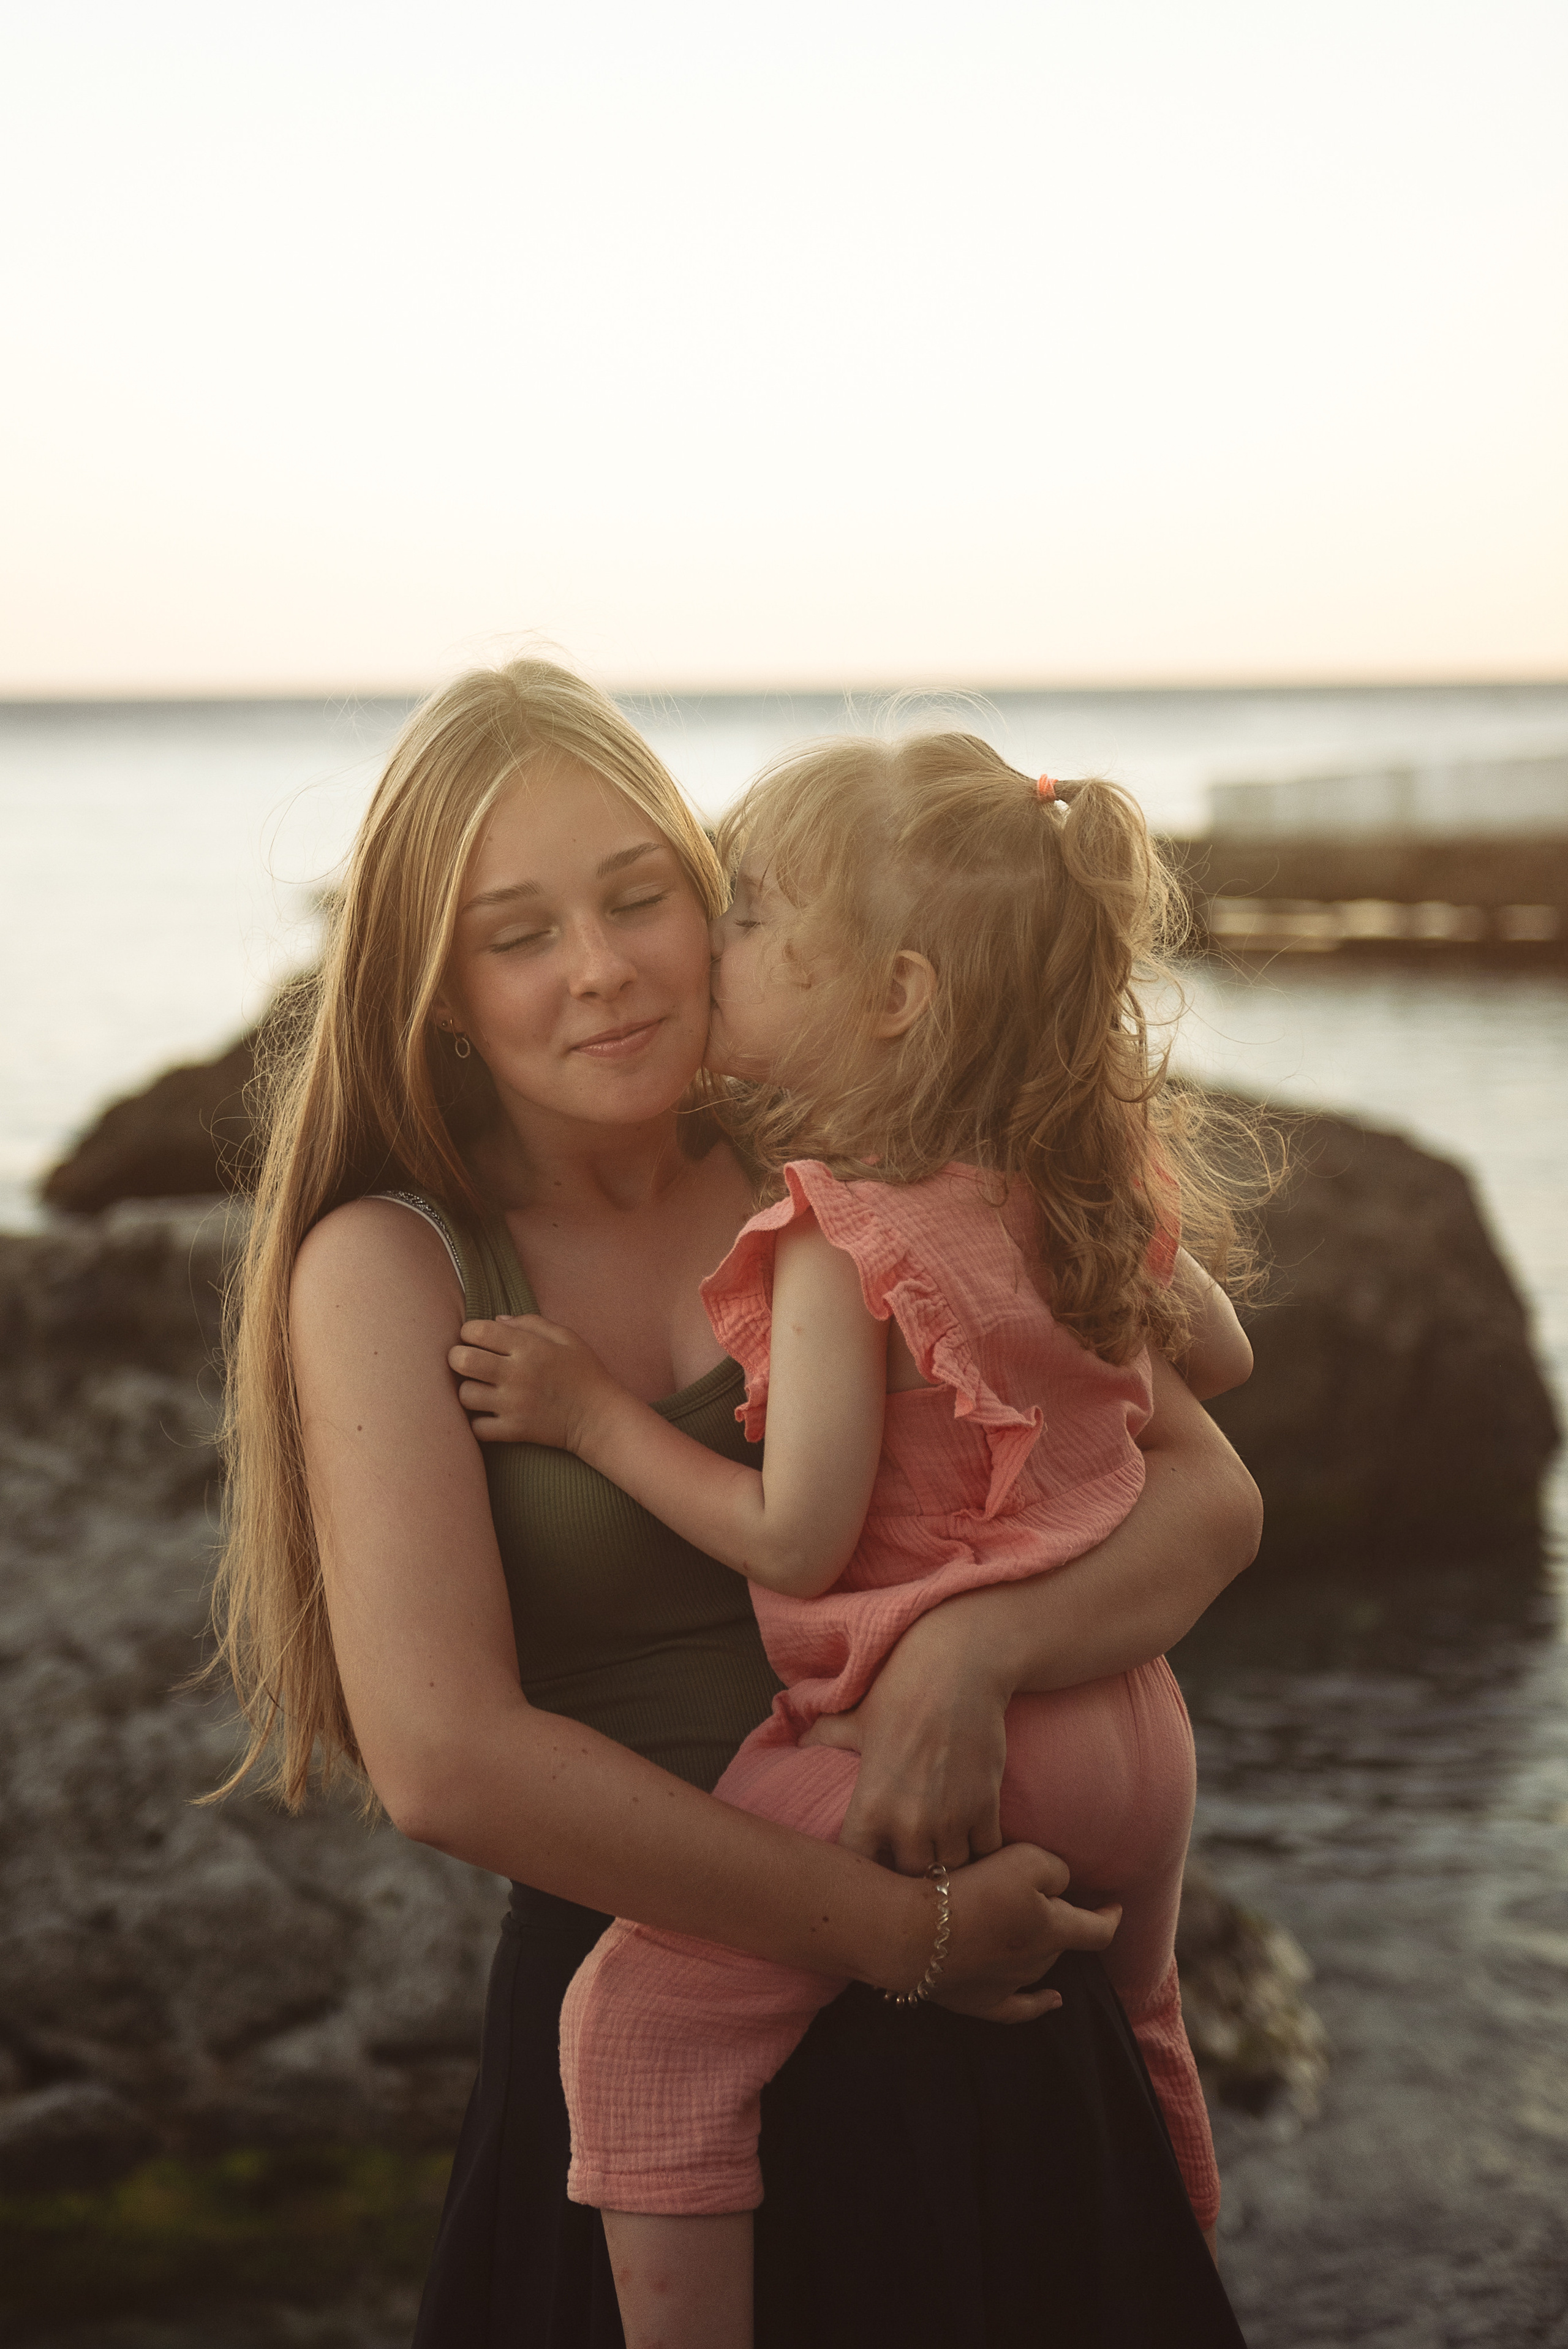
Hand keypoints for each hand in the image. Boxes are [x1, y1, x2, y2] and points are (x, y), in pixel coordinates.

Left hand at [448, 1314, 615, 1448]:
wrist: (600, 1418)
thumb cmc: (585, 1373)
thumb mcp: (567, 1337)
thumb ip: (531, 1322)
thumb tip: (496, 1320)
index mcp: (529, 1347)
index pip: (477, 1331)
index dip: (469, 1332)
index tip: (475, 1338)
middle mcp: (517, 1374)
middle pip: (462, 1360)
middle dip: (457, 1357)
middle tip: (467, 1361)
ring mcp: (513, 1405)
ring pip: (465, 1395)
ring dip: (468, 1390)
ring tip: (479, 1389)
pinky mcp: (514, 1431)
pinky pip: (476, 1427)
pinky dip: (477, 1421)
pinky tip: (487, 1414)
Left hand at [804, 1600, 1010, 1871]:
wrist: (959, 1668)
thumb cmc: (901, 1689)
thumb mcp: (855, 1716)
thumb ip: (825, 1736)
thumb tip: (797, 1739)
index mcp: (870, 1806)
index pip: (859, 1868)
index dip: (865, 1873)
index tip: (873, 1866)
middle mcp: (908, 1823)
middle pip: (909, 1882)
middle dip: (910, 1877)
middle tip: (913, 1868)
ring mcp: (950, 1819)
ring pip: (950, 1873)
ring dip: (949, 1869)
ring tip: (947, 1860)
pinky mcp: (985, 1809)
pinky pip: (986, 1855)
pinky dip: (982, 1854)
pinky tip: (976, 1843)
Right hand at [920, 1842, 1120, 2023]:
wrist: (913, 1933)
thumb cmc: (972, 1890)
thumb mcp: (1025, 1860)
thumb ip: (1057, 1871)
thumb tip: (1064, 1886)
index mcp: (1052, 1931)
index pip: (1098, 1930)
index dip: (1110, 1916)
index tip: (1115, 1906)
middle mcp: (1037, 1963)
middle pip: (1062, 1941)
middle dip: (1062, 1920)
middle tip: (1044, 1895)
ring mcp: (1009, 1987)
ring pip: (1039, 1965)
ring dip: (1042, 1947)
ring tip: (1028, 1924)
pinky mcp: (979, 2001)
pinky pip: (1019, 2008)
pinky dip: (1040, 2003)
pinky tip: (1053, 2001)